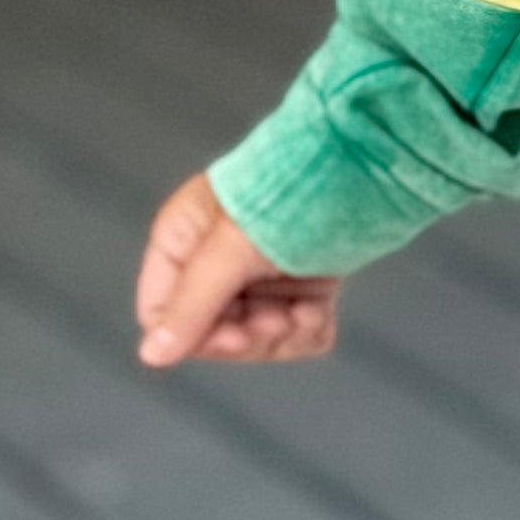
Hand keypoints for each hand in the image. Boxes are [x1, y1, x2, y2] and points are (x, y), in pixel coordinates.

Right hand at [135, 169, 343, 370]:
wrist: (367, 164)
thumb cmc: (292, 189)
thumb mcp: (232, 249)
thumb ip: (192, 304)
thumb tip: (152, 355)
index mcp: (183, 240)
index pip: (163, 312)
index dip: (196, 335)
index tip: (236, 335)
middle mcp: (216, 260)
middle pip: (212, 331)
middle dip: (249, 334)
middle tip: (278, 320)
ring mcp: (261, 274)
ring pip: (257, 338)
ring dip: (282, 335)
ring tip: (306, 312)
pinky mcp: (302, 283)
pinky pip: (294, 332)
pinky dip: (308, 330)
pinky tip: (319, 312)